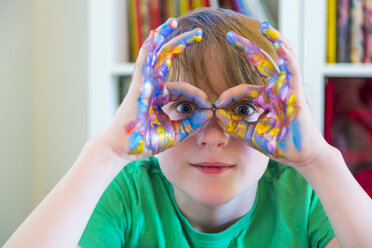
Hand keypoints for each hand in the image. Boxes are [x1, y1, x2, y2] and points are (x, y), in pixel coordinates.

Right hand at [101, 18, 211, 158]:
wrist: (123, 150)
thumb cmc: (145, 141)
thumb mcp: (175, 132)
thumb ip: (192, 122)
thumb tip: (210, 111)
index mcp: (160, 97)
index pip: (184, 88)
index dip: (199, 96)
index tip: (209, 107)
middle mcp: (152, 86)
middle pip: (167, 59)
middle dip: (182, 44)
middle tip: (199, 33)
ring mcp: (144, 84)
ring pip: (155, 55)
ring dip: (164, 37)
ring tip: (175, 21)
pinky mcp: (138, 87)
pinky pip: (144, 63)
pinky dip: (149, 48)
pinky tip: (156, 34)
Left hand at [215, 22, 325, 166]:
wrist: (299, 157)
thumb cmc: (278, 144)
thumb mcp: (249, 133)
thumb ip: (233, 124)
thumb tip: (216, 113)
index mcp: (265, 99)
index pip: (242, 90)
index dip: (227, 95)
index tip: (215, 105)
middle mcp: (275, 90)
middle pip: (260, 62)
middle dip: (246, 47)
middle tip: (229, 35)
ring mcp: (286, 89)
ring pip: (279, 59)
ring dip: (273, 40)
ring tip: (264, 25)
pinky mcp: (296, 92)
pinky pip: (292, 69)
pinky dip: (286, 55)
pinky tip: (278, 42)